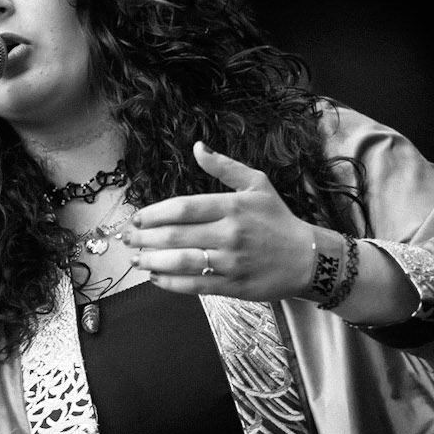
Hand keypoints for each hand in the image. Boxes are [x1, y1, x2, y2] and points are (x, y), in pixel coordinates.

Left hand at [127, 141, 315, 298]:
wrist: (307, 258)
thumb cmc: (278, 219)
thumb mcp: (257, 184)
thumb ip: (224, 167)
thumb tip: (197, 147)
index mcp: (233, 206)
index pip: (183, 208)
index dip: (154, 214)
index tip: (137, 218)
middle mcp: (230, 233)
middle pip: (176, 235)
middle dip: (145, 238)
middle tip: (127, 239)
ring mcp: (230, 262)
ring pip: (181, 262)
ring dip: (152, 261)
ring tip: (136, 259)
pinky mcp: (232, 286)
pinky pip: (194, 286)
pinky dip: (170, 283)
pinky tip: (156, 277)